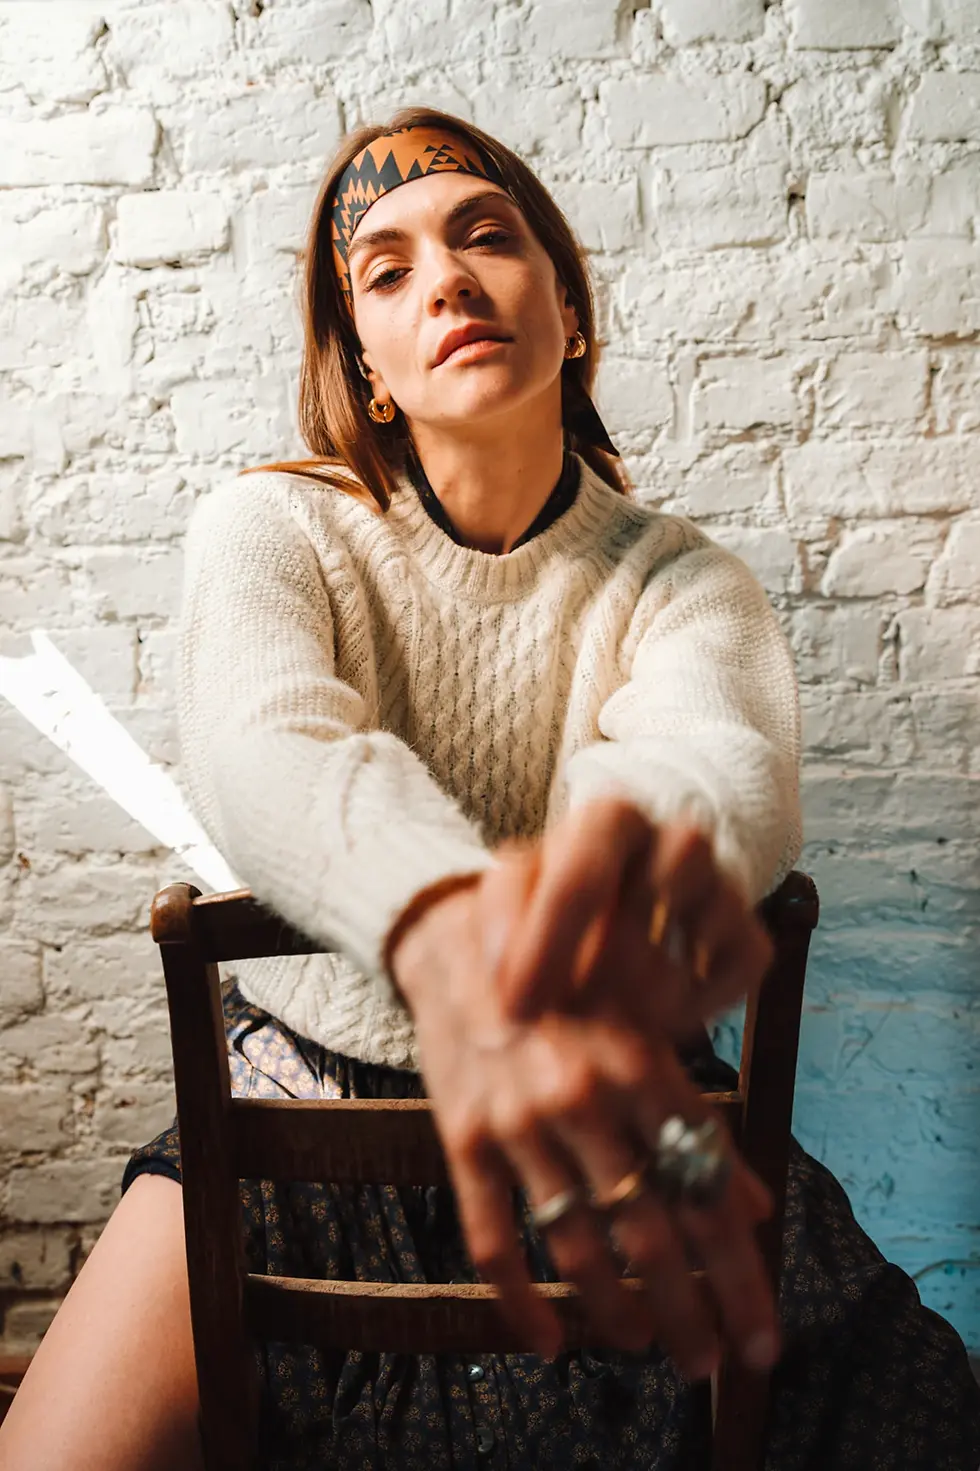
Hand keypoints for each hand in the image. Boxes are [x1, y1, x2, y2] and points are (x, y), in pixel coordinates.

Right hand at [389, 880, 779, 1374]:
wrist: (463, 941)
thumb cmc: (571, 983)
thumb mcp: (645, 1029)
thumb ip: (697, 1116)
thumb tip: (754, 1203)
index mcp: (643, 1068)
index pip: (706, 1191)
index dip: (740, 1275)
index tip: (762, 1339)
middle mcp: (586, 1100)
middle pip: (650, 1232)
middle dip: (687, 1312)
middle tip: (708, 1364)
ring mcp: (521, 1124)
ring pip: (577, 1246)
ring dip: (614, 1313)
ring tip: (642, 1347)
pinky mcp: (465, 1139)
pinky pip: (491, 1238)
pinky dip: (520, 1301)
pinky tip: (549, 1341)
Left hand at [479, 798, 773, 1033]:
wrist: (625, 911)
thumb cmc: (558, 899)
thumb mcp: (517, 895)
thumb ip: (502, 922)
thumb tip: (510, 991)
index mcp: (609, 821)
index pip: (582, 872)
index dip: (548, 946)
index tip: (517, 1008)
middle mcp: (675, 839)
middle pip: (653, 893)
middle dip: (601, 967)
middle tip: (567, 1015)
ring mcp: (722, 883)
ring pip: (708, 912)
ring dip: (654, 977)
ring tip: (612, 1019)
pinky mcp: (751, 935)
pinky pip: (741, 962)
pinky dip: (701, 1000)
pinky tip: (659, 1026)